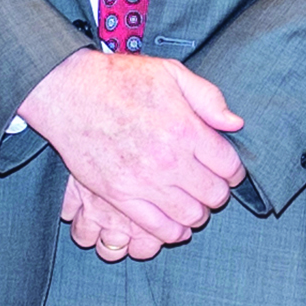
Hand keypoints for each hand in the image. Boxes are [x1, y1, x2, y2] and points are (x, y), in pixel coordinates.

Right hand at [18, 50, 244, 245]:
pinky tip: (177, 225)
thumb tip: (235, 124)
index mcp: (186, 128)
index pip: (229, 165)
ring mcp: (144, 180)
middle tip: (212, 186)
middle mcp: (169, 158)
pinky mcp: (120, 195)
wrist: (70, 92)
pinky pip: (158, 227)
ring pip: (190, 215)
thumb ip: (208, 97)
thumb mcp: (172, 73)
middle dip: (219, 192)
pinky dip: (173, 232)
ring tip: (194, 203)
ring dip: (198, 213)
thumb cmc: (121, 79)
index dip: (235, 172)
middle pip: (214, 194)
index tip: (230, 172)